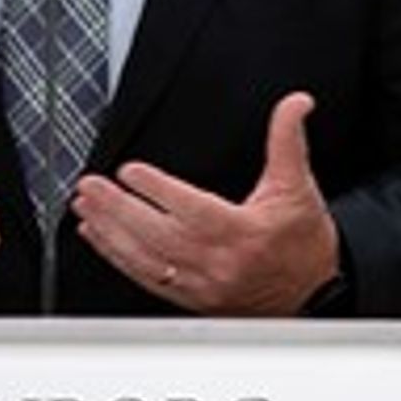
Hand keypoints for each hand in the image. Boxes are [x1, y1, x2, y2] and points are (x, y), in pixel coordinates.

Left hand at [71, 91, 340, 314]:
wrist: (314, 293)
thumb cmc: (303, 241)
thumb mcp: (297, 185)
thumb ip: (288, 140)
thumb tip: (296, 103)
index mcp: (242, 232)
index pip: (191, 208)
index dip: (158, 190)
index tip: (131, 171)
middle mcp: (217, 261)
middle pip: (157, 235)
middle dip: (119, 209)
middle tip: (92, 187)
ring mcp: (200, 283)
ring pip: (145, 259)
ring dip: (111, 233)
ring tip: (87, 209)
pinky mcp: (190, 297)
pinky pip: (146, 278)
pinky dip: (118, 257)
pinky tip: (100, 238)